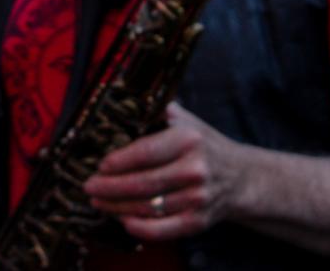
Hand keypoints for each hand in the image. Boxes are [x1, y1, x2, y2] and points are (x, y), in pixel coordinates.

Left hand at [83, 101, 247, 239]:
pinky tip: (123, 221)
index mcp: (188, 140)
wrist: (241, 177)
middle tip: (89, 186)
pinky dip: (140, 228)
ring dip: (117, 207)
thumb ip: (158, 111)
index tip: (100, 165)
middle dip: (110, 187)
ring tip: (99, 201)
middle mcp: (195, 169)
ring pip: (148, 207)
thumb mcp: (187, 120)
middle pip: (142, 183)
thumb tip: (122, 100)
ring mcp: (198, 198)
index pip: (146, 152)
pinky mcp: (198, 221)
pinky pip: (164, 230)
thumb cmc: (204, 145)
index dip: (119, 161)